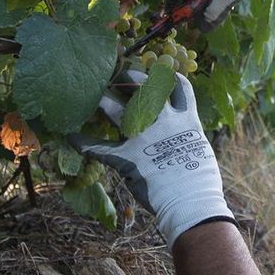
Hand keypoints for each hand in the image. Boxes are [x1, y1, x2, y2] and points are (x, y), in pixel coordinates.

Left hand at [73, 71, 232, 244]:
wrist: (191, 201)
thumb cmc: (201, 181)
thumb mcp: (200, 149)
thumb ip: (187, 136)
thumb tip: (181, 137)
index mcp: (185, 118)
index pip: (178, 87)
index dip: (169, 77)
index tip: (160, 73)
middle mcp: (162, 121)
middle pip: (144, 88)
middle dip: (131, 78)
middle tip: (122, 76)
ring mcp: (142, 137)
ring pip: (117, 110)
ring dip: (105, 102)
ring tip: (97, 96)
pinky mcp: (126, 157)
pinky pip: (100, 147)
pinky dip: (84, 143)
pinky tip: (72, 137)